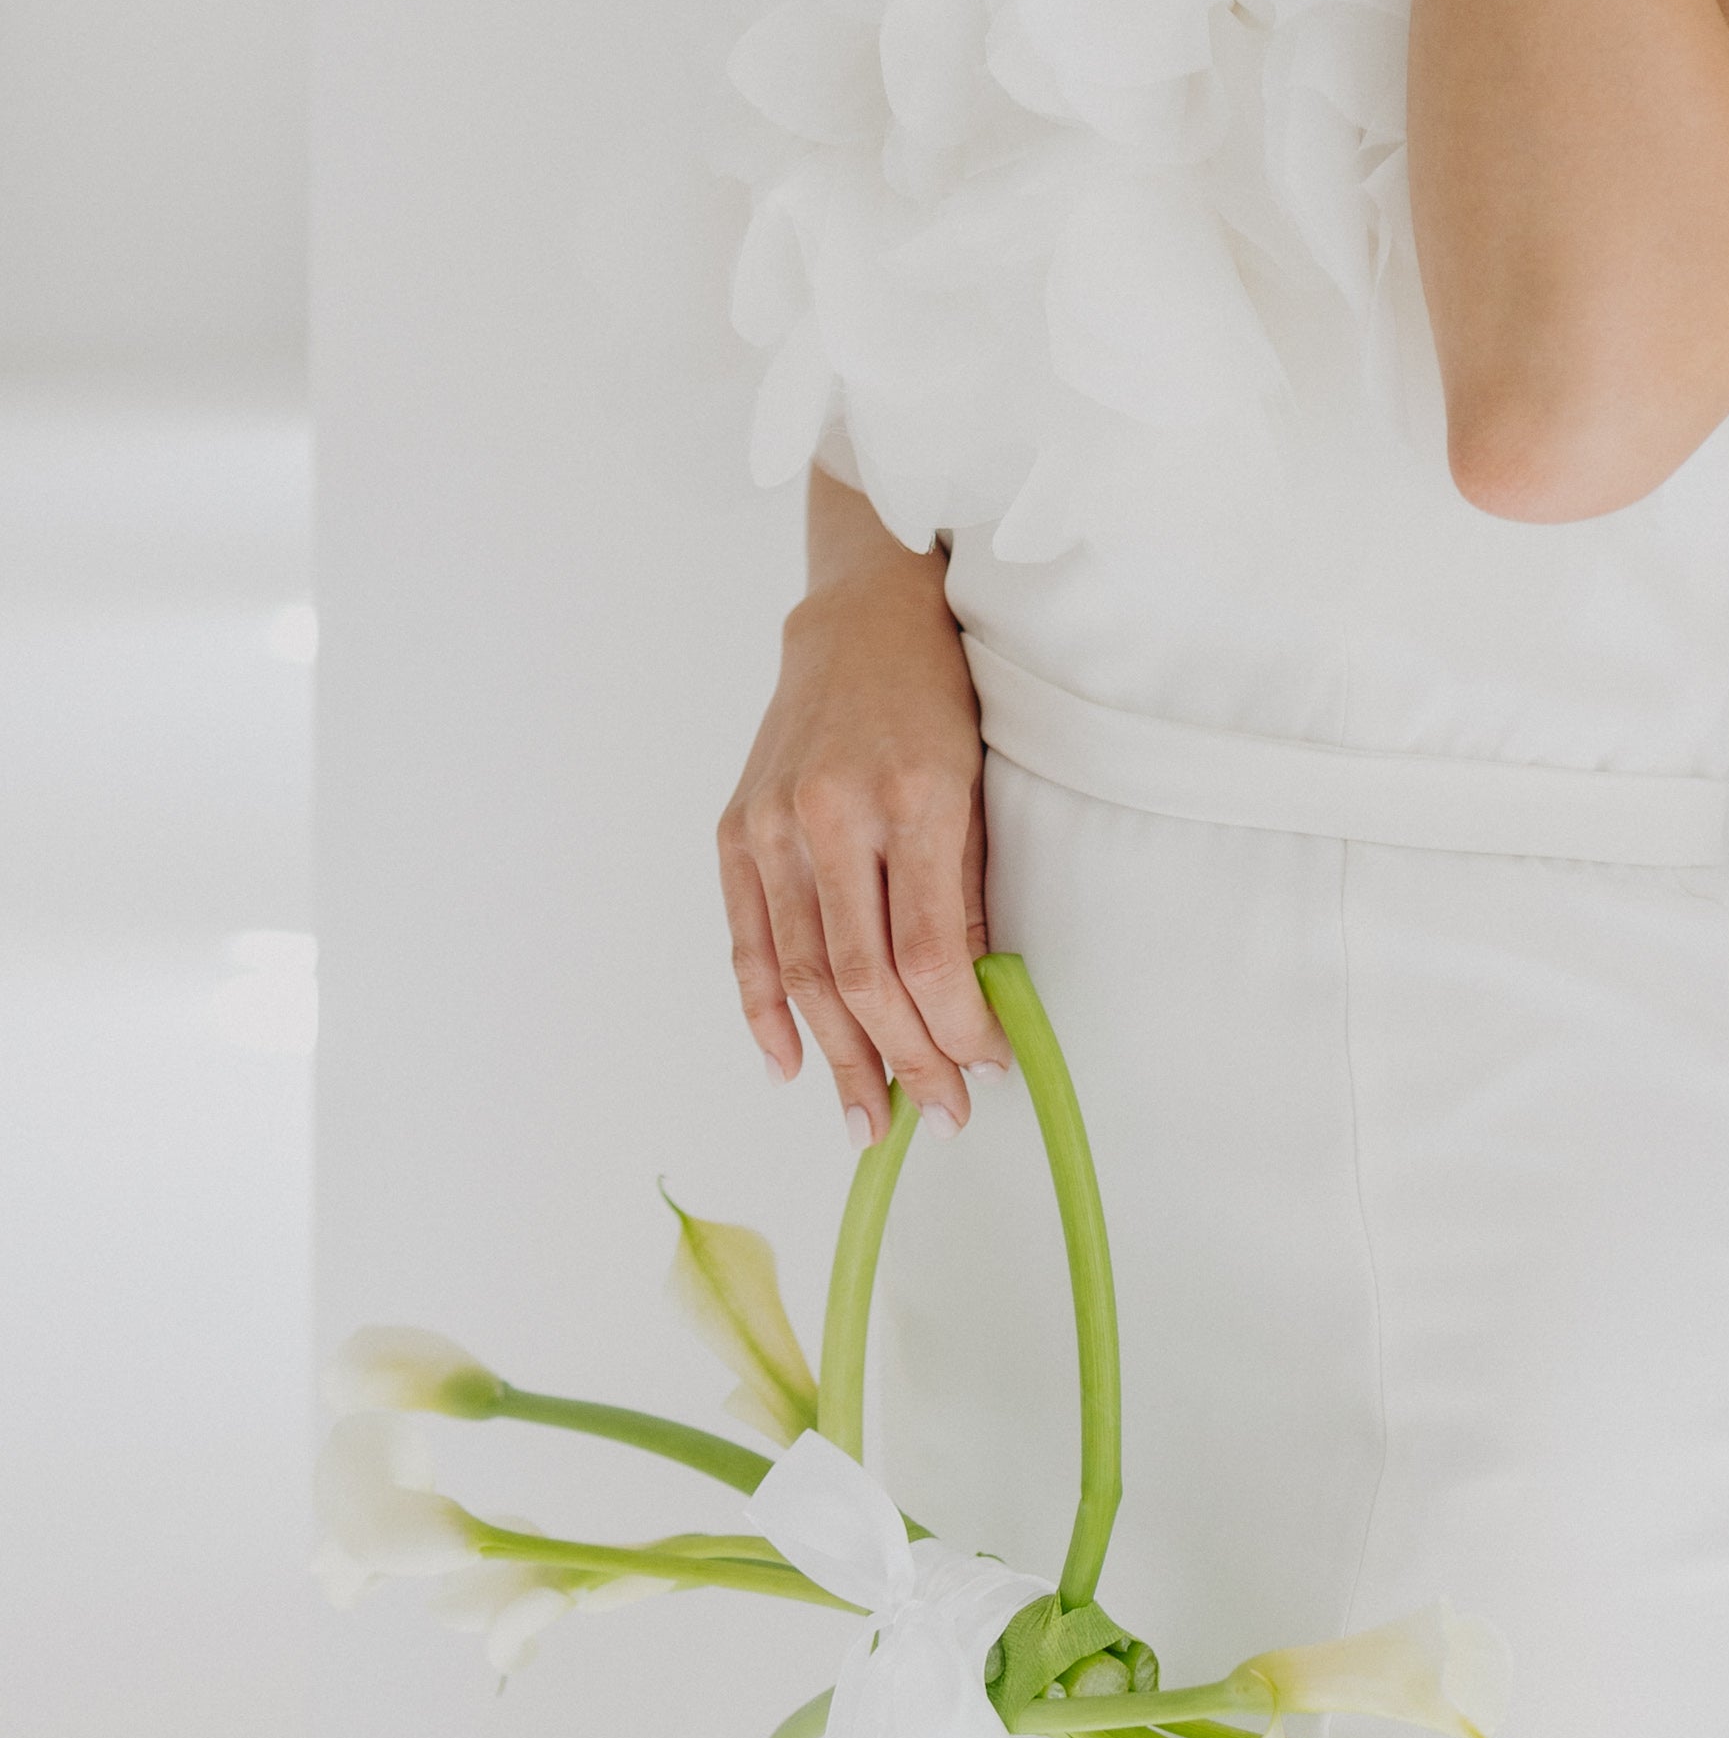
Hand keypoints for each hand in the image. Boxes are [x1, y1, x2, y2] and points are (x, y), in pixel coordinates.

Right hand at [715, 514, 1008, 1141]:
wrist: (858, 617)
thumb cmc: (938, 696)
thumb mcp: (979, 782)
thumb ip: (966, 894)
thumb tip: (970, 1008)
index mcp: (914, 797)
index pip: (929, 952)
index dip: (955, 1028)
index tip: (985, 1069)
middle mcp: (834, 814)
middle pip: (863, 978)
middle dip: (904, 1062)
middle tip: (938, 1116)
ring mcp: (773, 824)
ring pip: (802, 976)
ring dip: (837, 1060)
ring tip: (868, 1120)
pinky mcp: (735, 829)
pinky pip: (748, 942)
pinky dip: (764, 1012)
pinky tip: (790, 1063)